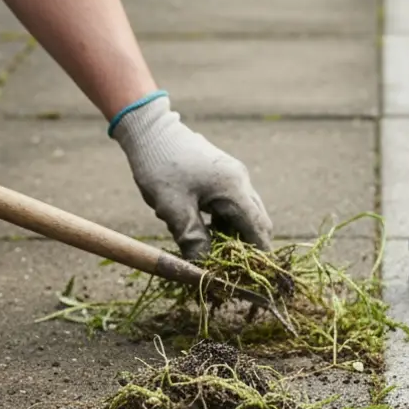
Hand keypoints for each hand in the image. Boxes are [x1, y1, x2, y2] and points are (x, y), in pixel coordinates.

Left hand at [110, 93, 272, 260]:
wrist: (149, 129)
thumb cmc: (160, 166)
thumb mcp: (174, 209)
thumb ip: (194, 240)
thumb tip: (206, 269)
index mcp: (235, 188)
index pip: (259, 230)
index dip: (259, 257)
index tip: (252, 278)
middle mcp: (241, 181)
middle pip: (257, 223)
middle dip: (248, 249)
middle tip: (232, 272)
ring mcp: (233, 177)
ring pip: (245, 216)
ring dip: (234, 237)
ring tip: (215, 256)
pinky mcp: (223, 176)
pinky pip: (233, 206)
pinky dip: (225, 224)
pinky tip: (206, 234)